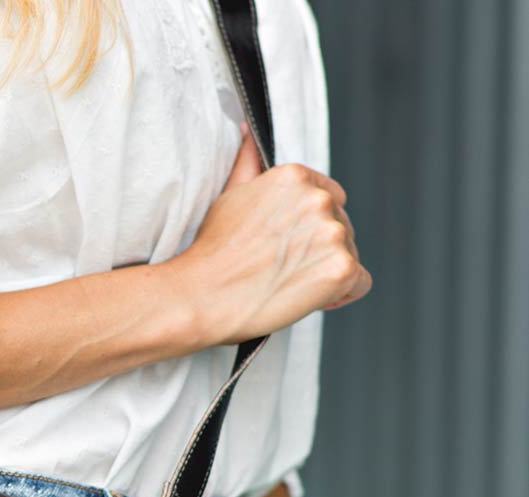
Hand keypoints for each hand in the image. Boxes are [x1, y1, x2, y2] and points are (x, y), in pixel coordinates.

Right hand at [169, 124, 372, 347]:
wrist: (201, 297)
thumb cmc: (211, 254)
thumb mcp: (230, 195)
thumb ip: (249, 163)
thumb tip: (248, 131)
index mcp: (295, 177)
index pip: (329, 198)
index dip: (311, 227)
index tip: (290, 246)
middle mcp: (319, 200)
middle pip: (341, 226)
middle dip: (319, 250)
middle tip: (282, 271)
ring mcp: (333, 234)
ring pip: (350, 254)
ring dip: (326, 272)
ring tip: (289, 285)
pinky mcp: (341, 268)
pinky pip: (360, 283)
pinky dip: (341, 295)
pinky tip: (311, 298)